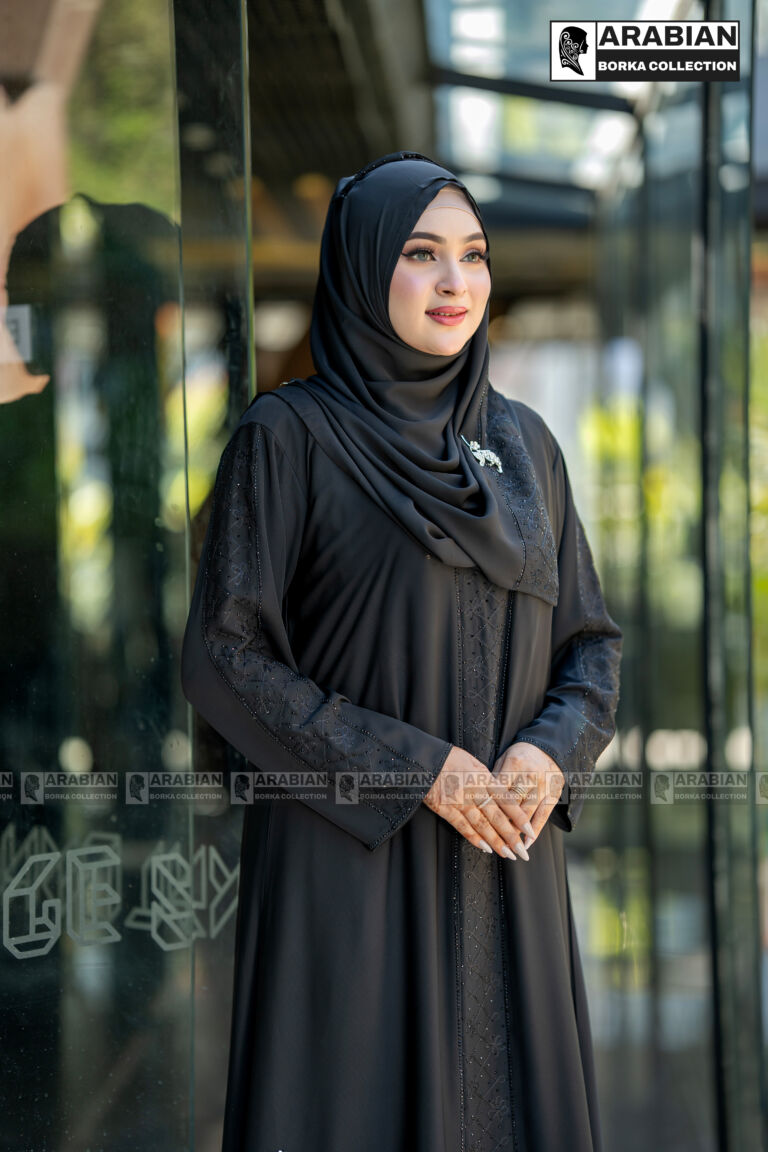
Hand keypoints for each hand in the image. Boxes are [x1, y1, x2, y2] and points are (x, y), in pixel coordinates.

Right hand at [423, 745, 535, 861]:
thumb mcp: (473, 763)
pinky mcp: (445, 809)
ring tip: (508, 855)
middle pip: (497, 817)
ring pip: (482, 825)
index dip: (519, 818)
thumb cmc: (449, 758)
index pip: (507, 801)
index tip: (530, 831)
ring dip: (496, 842)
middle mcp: (474, 791)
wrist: (424, 759)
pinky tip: (485, 848)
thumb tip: (500, 793)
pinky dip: (474, 838)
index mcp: (484, 778)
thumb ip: (487, 779)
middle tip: (522, 852)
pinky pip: (462, 826)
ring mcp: (459, 801)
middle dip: (511, 837)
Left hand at [491, 742, 564, 850]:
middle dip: (501, 822)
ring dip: (516, 831)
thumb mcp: (504, 759)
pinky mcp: (553, 796)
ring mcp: (543, 787)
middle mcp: (530, 777)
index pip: (499, 789)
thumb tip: (481, 799)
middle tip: (490, 838)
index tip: (479, 821)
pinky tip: (526, 844)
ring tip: (506, 846)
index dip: (489, 806)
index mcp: (515, 765)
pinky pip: (543, 816)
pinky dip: (535, 832)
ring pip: (527, 813)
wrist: (549, 749)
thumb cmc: (520, 756)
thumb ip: (494, 778)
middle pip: (513, 804)